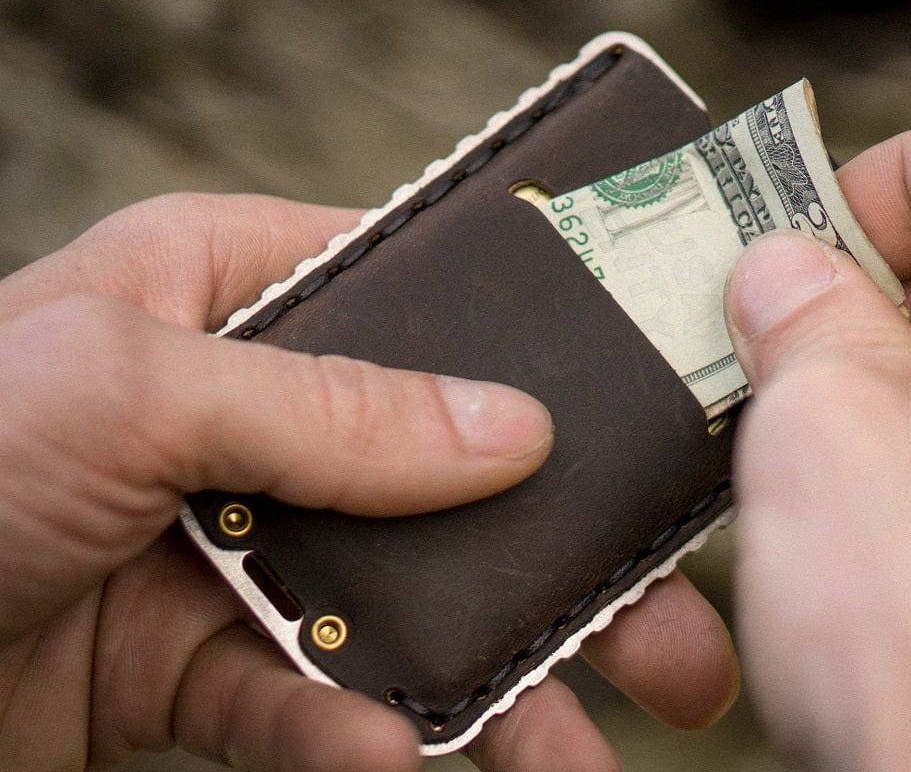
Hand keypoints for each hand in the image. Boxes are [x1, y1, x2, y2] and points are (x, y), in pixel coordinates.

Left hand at [0, 193, 736, 770]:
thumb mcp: (127, 382)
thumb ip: (330, 408)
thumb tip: (511, 430)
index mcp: (226, 293)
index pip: (418, 300)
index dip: (535, 351)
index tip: (649, 411)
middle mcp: (246, 413)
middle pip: (447, 481)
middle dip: (563, 564)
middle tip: (674, 638)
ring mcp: (231, 542)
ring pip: (404, 611)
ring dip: (496, 686)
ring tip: (587, 755)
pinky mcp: (197, 664)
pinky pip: (308, 704)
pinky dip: (356, 739)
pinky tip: (399, 761)